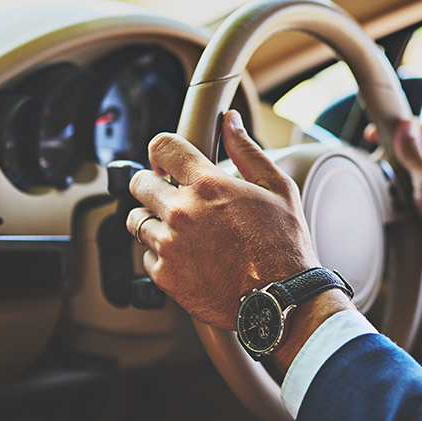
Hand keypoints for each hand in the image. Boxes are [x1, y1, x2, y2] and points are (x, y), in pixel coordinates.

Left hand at [127, 110, 331, 331]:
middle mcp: (181, 212)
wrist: (282, 299)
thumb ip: (247, 151)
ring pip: (137, 222)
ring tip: (180, 231)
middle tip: (169, 197)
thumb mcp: (277, 189)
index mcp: (207, 185)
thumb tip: (230, 122)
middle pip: (138, 184)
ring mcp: (170, 246)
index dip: (161, 151)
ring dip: (154, 221)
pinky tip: (186, 258)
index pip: (162, 147)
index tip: (164, 162)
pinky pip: (146, 257)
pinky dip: (161, 256)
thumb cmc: (284, 245)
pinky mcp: (165, 276)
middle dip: (151, 186)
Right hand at [391, 119, 421, 322]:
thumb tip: (405, 124)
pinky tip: (386, 207)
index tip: (371, 134)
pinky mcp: (417, 210)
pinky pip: (396, 200)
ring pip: (395, 178)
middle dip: (384, 159)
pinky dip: (388, 202)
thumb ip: (415, 155)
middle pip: (400, 154)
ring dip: (385, 183)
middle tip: (375, 167)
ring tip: (383, 192)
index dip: (393, 128)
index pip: (414, 131)